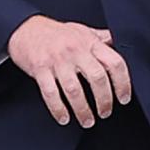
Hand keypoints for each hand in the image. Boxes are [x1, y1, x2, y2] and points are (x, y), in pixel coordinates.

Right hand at [6, 14, 130, 126]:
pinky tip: (65, 118)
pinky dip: (58, 109)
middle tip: (106, 112)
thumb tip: (120, 44)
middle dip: (104, 99)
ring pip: (75, 89)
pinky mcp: (40, 69)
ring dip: (83, 109)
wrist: (26, 29)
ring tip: (88, 121)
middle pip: (97, 77)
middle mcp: (76, 51)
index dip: (123, 82)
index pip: (114, 62)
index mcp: (90, 43)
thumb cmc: (57, 33)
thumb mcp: (83, 31)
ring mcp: (57, 60)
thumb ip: (101, 39)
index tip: (124, 97)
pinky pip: (51, 93)